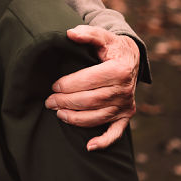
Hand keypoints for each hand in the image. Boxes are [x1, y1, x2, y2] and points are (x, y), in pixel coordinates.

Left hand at [45, 25, 139, 150]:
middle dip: (66, 102)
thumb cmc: (111, 47)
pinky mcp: (126, 116)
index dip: (69, 85)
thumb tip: (70, 34)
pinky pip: (116, 132)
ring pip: (97, 117)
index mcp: (119, 70)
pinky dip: (104, 141)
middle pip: (91, 101)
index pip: (89, 81)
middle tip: (49, 101)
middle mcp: (125, 90)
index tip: (54, 85)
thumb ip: (87, 34)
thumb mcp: (102, 36)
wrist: (131, 59)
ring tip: (58, 113)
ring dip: (75, 118)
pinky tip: (89, 147)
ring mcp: (126, 105)